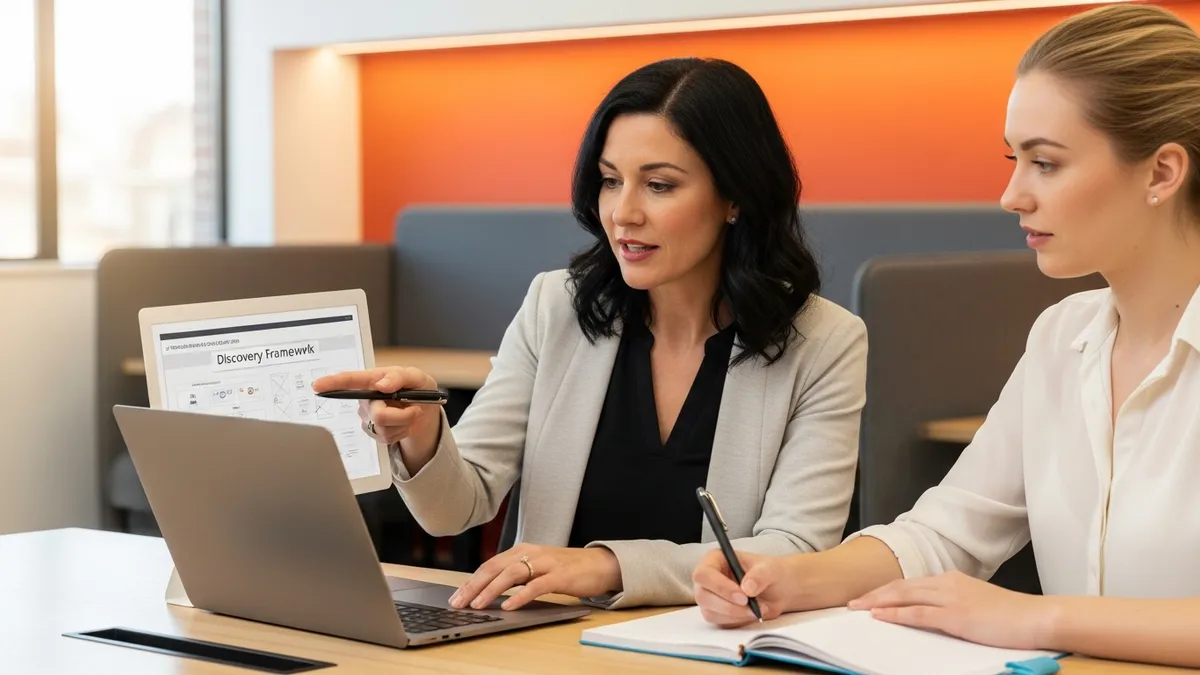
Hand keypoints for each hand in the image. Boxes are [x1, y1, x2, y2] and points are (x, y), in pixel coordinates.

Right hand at [312, 367, 441, 464]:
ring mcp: (368, 416)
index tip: (317, 385)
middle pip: (377, 414)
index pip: (349, 381)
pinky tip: (403, 423)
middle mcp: (366, 399)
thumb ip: (399, 377)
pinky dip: (402, 431)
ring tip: (409, 413)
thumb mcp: (415, 377)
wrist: (426, 411)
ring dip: (404, 423)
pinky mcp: (374, 432)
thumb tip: (382, 384)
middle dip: (401, 415)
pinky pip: (387, 438)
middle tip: (413, 407)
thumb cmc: (417, 388)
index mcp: (373, 380)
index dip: (332, 383)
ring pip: (384, 429)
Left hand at [449, 544, 621, 611]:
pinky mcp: (559, 575)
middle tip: (458, 602)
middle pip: (495, 568)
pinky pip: (536, 586)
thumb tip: (487, 591)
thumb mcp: (535, 568)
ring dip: (492, 590)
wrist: (598, 564)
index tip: (456, 596)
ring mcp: (545, 563)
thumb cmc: (565, 569)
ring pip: (511, 574)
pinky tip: (509, 606)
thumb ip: (515, 575)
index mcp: (521, 550)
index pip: (489, 565)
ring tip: (478, 605)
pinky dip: (520, 596)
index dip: (470, 581)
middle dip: (474, 586)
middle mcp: (530, 553)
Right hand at [692, 549, 803, 627]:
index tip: (743, 596)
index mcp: (714, 559)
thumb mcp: (770, 569)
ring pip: (710, 612)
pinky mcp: (715, 613)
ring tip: (758, 609)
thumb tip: (747, 588)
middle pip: (702, 596)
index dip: (720, 586)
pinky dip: (738, 622)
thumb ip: (760, 575)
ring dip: (736, 615)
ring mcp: (709, 597)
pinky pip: (720, 623)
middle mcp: (707, 579)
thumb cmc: (770, 573)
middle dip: (728, 605)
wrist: (777, 590)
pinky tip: (752, 614)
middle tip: (752, 608)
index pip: (704, 574)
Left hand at [849, 570, 1053, 649]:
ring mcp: (951, 598)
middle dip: (874, 594)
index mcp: (952, 580)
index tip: (868, 596)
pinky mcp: (956, 615)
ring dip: (878, 602)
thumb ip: (954, 604)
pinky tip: (880, 616)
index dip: (887, 590)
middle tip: (852, 602)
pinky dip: (895, 613)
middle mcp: (947, 583)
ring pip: (904, 596)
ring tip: (857, 608)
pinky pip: (918, 613)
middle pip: (901, 586)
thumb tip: (935, 613)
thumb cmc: (1010, 616)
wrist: (1035, 617)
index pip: (911, 583)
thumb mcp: (976, 603)